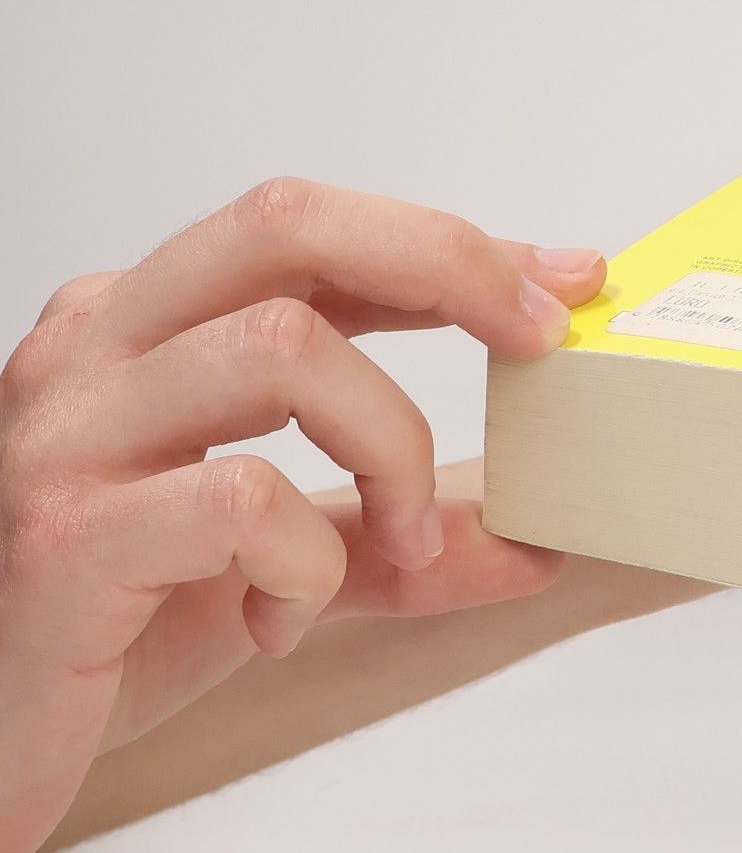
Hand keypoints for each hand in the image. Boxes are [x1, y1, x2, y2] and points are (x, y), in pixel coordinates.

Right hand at [0, 179, 605, 852]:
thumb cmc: (108, 629)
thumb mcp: (285, 566)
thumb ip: (400, 542)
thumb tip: (538, 543)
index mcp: (142, 327)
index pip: (312, 233)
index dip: (453, 246)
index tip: (566, 279)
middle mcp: (94, 351)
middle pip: (287, 223)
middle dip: (446, 266)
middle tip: (535, 341)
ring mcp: (67, 435)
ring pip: (280, 346)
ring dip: (391, 448)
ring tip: (396, 544)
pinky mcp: (64, 539)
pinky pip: (239, 497)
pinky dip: (307, 562)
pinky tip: (278, 621)